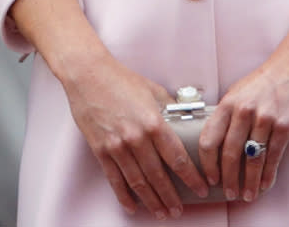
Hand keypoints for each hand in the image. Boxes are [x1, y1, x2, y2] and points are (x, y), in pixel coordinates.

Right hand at [64, 50, 208, 218]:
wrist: (88, 75)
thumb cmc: (120, 79)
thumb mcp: (153, 89)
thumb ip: (169, 108)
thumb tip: (183, 121)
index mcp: (153, 122)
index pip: (177, 158)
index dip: (191, 177)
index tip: (200, 188)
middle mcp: (136, 138)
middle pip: (158, 176)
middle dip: (171, 197)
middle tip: (179, 210)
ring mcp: (117, 147)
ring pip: (138, 183)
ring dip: (152, 201)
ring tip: (161, 212)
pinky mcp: (101, 151)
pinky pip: (115, 181)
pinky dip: (124, 197)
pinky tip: (133, 207)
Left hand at [198, 42, 288, 203]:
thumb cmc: (267, 78)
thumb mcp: (240, 91)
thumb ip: (228, 114)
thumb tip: (219, 143)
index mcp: (229, 102)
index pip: (209, 139)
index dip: (208, 164)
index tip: (210, 178)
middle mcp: (244, 110)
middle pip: (229, 154)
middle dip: (228, 180)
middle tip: (229, 193)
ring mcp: (265, 118)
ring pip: (252, 160)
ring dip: (249, 183)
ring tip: (248, 194)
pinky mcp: (284, 125)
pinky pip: (273, 157)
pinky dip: (268, 175)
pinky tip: (265, 184)